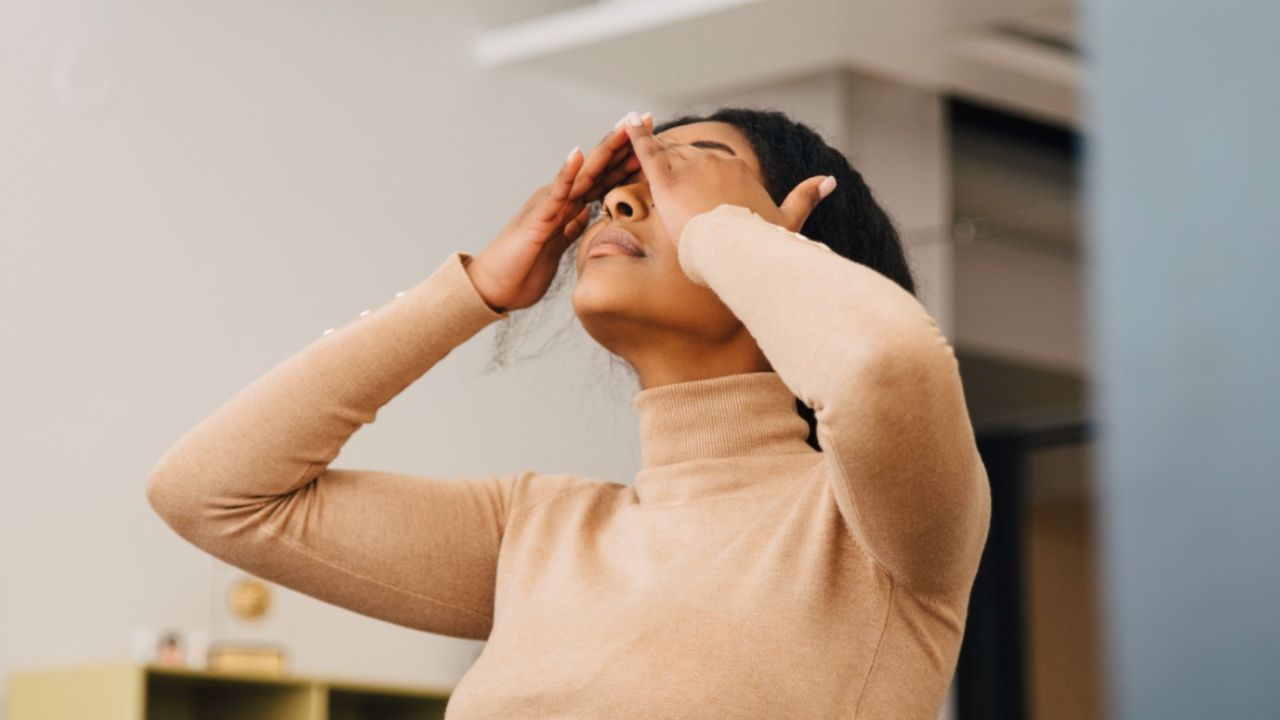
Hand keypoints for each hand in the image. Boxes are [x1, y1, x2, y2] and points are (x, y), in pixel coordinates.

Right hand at [468, 113, 654, 311]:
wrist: (495, 286)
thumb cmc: (523, 268)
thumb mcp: (558, 246)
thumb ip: (571, 227)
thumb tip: (587, 214)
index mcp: (568, 206)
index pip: (603, 177)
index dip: (627, 159)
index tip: (653, 141)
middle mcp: (560, 198)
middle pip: (598, 166)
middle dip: (623, 143)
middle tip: (647, 118)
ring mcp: (549, 205)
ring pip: (583, 172)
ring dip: (604, 149)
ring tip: (624, 128)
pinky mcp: (538, 218)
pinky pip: (555, 192)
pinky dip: (567, 173)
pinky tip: (578, 155)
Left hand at [619, 111, 836, 247]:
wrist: (739, 253)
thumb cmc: (762, 243)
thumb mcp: (788, 220)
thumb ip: (807, 197)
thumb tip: (831, 180)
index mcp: (738, 169)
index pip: (712, 165)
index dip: (699, 176)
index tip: (692, 190)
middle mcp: (716, 161)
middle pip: (688, 159)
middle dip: (675, 170)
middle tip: (657, 183)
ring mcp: (691, 168)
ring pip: (667, 157)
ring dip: (652, 157)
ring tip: (640, 163)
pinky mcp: (667, 181)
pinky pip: (648, 153)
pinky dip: (636, 137)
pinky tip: (626, 124)